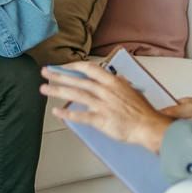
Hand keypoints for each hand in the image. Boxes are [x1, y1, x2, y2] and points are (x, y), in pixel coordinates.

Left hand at [40, 61, 172, 153]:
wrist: (147, 126)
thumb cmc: (141, 110)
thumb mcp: (130, 90)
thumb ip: (118, 83)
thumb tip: (114, 77)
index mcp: (112, 82)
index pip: (89, 68)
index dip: (73, 66)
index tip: (62, 66)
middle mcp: (105, 91)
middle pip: (77, 80)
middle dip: (59, 75)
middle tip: (45, 72)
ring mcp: (102, 105)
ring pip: (75, 94)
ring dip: (58, 90)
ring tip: (44, 88)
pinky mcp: (100, 119)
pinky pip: (80, 115)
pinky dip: (67, 113)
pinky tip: (56, 111)